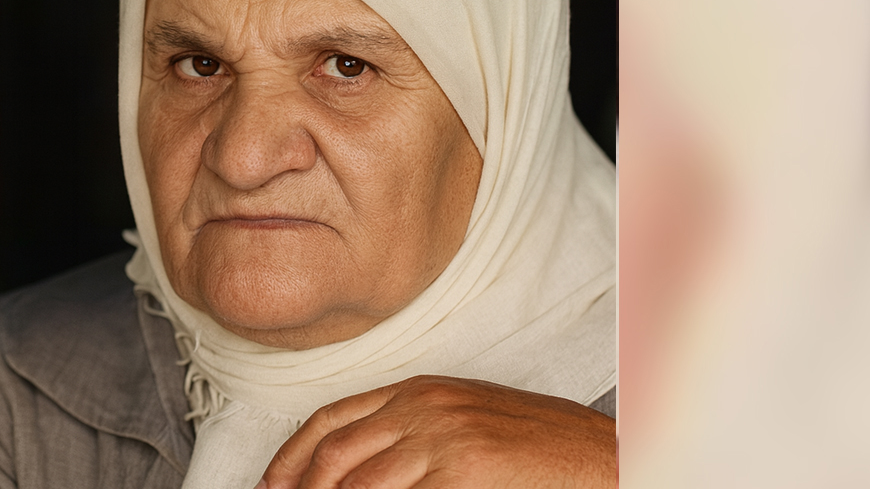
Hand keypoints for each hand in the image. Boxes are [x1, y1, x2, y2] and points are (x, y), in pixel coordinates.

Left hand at [257, 375, 616, 488]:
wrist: (597, 452)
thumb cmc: (534, 442)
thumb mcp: (462, 420)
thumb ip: (410, 437)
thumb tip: (360, 470)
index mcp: (418, 391)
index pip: (331, 417)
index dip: (292, 455)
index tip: (272, 483)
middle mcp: (422, 408)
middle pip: (334, 450)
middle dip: (300, 487)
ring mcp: (442, 438)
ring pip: (358, 481)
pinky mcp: (463, 470)